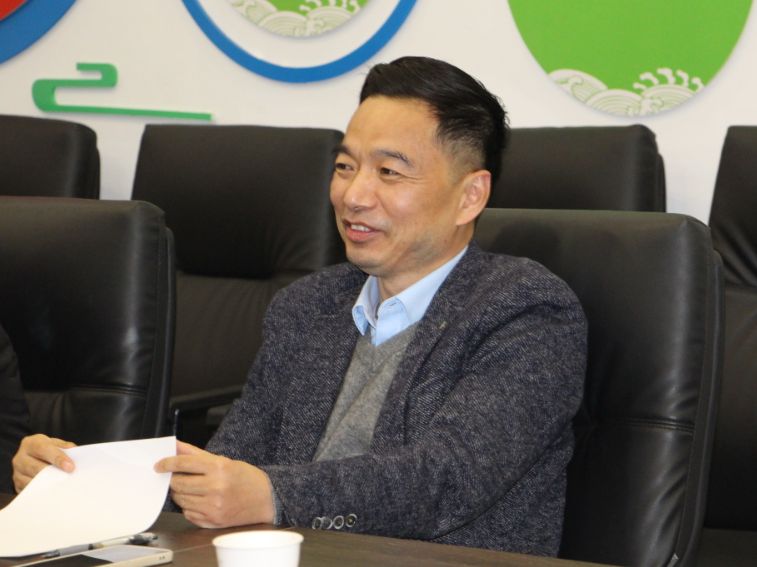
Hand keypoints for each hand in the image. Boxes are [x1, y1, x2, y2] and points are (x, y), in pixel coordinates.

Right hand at [12, 434, 75, 492]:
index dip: (57, 458)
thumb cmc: (47, 450)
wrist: (33, 458)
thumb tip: (74, 450)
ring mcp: (17, 473)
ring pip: (33, 481)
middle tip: (69, 478)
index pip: (43, 450)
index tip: (70, 467)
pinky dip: (43, 491)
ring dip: (49, 484)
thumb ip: (65, 446)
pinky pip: (31, 491)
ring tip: (63, 485)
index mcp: (30, 443)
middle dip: (54, 473)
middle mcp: (20, 457)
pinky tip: (54, 491)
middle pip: (37, 467)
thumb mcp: (55, 444)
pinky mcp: (17, 485)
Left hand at [154, 441, 274, 527]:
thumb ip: (195, 453)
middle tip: (177, 477)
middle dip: (173, 480)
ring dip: (180, 493)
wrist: (265, 499)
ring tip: (192, 489)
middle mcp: (215, 487)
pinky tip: (200, 500)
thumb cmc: (245, 478)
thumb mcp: (223, 460)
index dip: (167, 463)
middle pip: (178, 483)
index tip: (159, 465)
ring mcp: (213, 505)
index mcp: (219, 467)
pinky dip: (189, 506)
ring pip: (180, 499)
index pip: (183, 464)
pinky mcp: (212, 520)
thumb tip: (175, 445)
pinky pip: (188, 513)